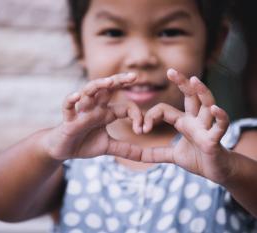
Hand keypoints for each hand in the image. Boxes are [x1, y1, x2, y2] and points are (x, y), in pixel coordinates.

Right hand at [44, 73, 143, 160]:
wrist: (63, 149)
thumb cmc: (84, 144)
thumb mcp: (110, 147)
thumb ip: (128, 150)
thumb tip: (150, 157)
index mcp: (107, 113)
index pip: (126, 107)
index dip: (136, 115)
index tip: (142, 130)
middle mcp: (95, 108)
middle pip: (107, 89)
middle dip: (119, 81)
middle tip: (134, 76)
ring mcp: (81, 112)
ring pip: (88, 92)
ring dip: (97, 85)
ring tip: (108, 81)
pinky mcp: (68, 119)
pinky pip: (67, 106)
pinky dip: (71, 100)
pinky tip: (77, 96)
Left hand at [141, 69, 231, 183]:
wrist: (217, 172)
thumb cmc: (197, 160)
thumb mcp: (171, 156)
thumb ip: (153, 154)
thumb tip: (134, 155)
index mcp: (184, 122)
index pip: (164, 110)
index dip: (150, 116)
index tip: (141, 130)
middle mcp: (195, 120)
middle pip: (190, 96)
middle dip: (182, 83)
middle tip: (170, 71)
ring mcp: (206, 128)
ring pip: (207, 104)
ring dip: (202, 92)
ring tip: (195, 80)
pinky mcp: (215, 140)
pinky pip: (220, 126)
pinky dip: (219, 117)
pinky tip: (214, 109)